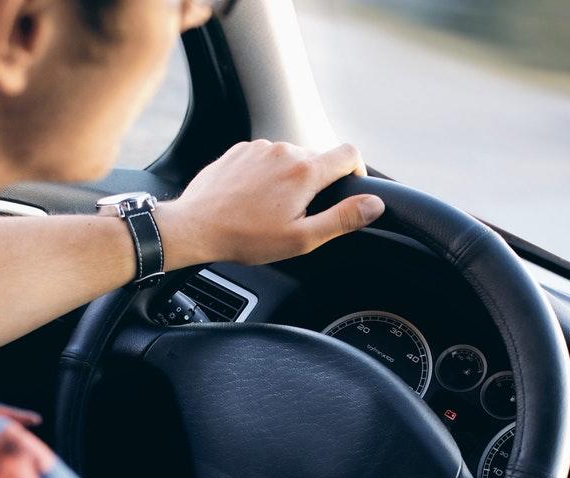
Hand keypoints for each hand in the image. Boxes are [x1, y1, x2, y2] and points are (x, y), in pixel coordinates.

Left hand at [155, 140, 385, 268]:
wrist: (195, 226)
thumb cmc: (246, 237)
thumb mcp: (301, 238)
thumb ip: (342, 219)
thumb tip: (374, 205)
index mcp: (305, 171)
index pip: (349, 154)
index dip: (357, 171)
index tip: (349, 189)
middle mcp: (285, 150)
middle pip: (318, 158)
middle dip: (317, 183)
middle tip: (299, 214)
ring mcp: (260, 147)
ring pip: (290, 158)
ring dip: (290, 178)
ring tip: (271, 209)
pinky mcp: (240, 150)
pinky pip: (265, 157)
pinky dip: (267, 174)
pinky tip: (253, 198)